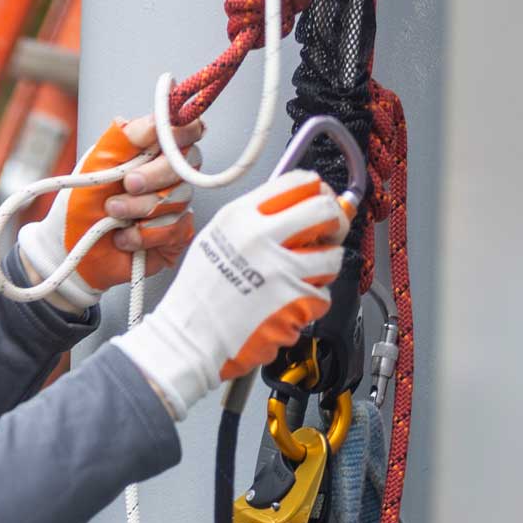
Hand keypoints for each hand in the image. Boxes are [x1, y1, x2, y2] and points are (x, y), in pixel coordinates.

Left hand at [17, 112, 204, 310]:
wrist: (70, 250)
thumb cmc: (81, 205)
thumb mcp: (97, 163)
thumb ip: (127, 137)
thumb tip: (158, 119)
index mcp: (153, 150)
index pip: (186, 131)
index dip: (183, 132)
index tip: (169, 138)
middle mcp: (169, 176)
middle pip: (186, 165)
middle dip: (153, 176)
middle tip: (126, 184)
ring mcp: (175, 206)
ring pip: (178, 199)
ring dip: (139, 209)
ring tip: (113, 215)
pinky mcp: (175, 236)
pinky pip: (175, 229)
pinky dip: (143, 235)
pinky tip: (124, 237)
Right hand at [115, 168, 350, 418]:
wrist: (187, 340)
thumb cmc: (197, 297)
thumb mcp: (215, 238)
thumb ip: (253, 219)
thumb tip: (296, 209)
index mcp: (241, 218)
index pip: (298, 182)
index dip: (318, 191)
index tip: (320, 201)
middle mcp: (262, 239)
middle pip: (325, 210)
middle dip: (336, 221)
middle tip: (330, 233)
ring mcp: (280, 272)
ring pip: (332, 257)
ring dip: (324, 268)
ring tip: (303, 277)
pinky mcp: (293, 304)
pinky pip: (321, 296)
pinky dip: (309, 304)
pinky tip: (287, 305)